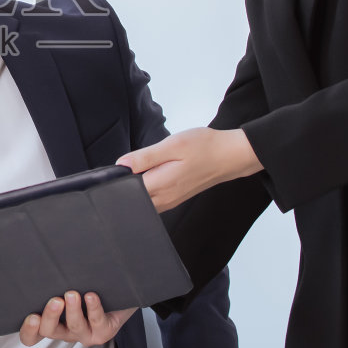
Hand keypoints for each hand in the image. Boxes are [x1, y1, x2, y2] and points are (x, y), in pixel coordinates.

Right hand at [17, 291, 136, 346]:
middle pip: (50, 331)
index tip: (32, 316)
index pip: (32, 335)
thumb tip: (40, 255)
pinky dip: (93, 308)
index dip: (29, 330)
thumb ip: (52, 279)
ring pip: (75, 327)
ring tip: (72, 294)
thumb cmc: (86, 286)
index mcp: (52, 323)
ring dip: (73, 311)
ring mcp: (85, 334)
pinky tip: (91, 296)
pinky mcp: (104, 331)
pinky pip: (97, 321)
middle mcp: (66, 331)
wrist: (120, 292)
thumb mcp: (65, 284)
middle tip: (55, 300)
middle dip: (50, 316)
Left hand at [117, 127, 262, 212]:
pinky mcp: (175, 199)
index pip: (126, 189)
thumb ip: (145, 157)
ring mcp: (170, 201)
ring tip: (146, 167)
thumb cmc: (204, 148)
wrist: (229, 156)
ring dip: (138, 186)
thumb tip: (121, 165)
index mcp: (160, 185)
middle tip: (133, 164)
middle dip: (126, 184)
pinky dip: (148, 189)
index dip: (118, 178)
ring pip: (143, 200)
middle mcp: (164, 198)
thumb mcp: (172, 145)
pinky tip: (155, 174)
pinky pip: (153, 200)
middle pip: (132, 198)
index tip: (120, 166)